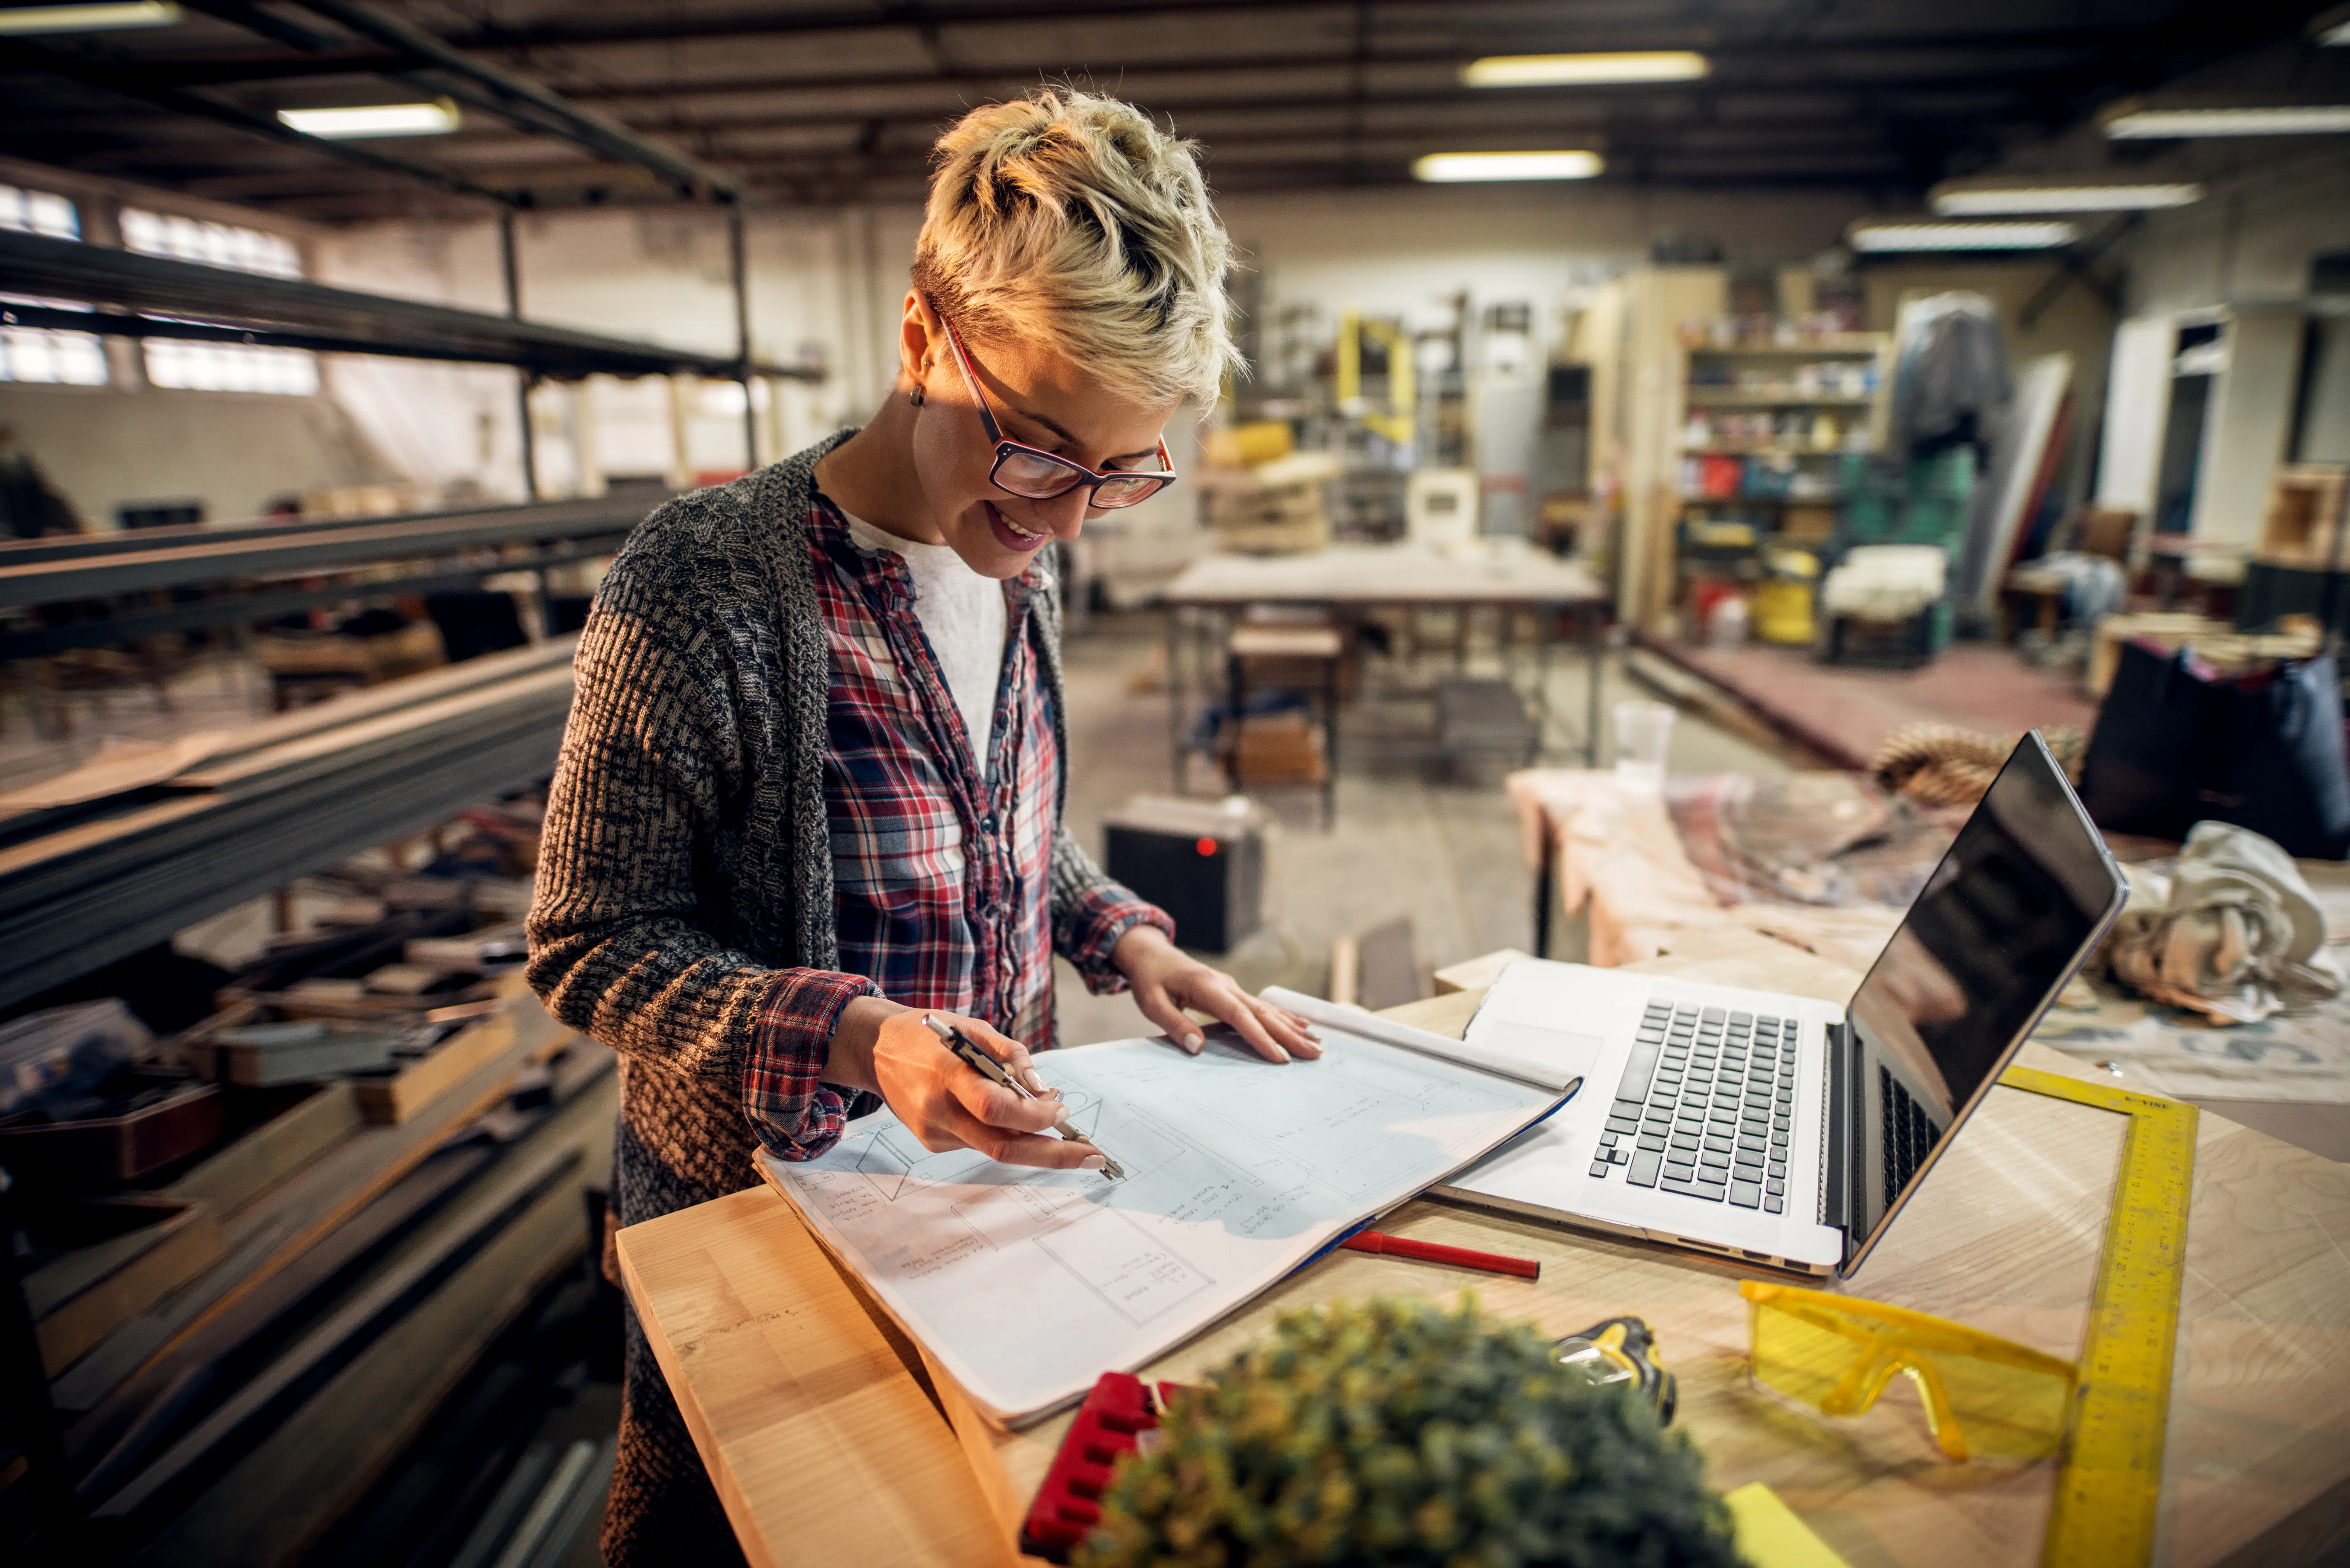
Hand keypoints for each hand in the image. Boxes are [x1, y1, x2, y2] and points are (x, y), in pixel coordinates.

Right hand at [824, 997, 1103, 1168]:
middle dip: (1054, 1155)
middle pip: (1003, 1146)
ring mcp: (933, 1131)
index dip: (1036, 1115)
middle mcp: (937, 1109)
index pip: (997, 1108)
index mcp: (946, 1073)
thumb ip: (1010, 1055)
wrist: (874, 1050)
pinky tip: (1019, 1116)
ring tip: (1058, 1120)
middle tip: (1093, 1157)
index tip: (1062, 1108)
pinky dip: (1006, 1132)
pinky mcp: (932, 1142)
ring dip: (1034, 1139)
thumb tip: (1043, 1089)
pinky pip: (979, 1142)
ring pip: (994, 1147)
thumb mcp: (971, 1026)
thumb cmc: (927, 1032)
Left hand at [1112, 925, 1322, 1062]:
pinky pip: (1261, 1007)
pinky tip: (1301, 1026)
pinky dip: (1283, 1017)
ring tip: (1317, 1044)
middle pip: (1263, 1013)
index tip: (1280, 1057)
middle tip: (1314, 1054)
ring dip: (1292, 1027)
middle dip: (1290, 1035)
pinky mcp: (1232, 991)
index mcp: (1207, 988)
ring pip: (1267, 1010)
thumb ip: (1174, 1025)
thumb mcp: (1151, 1003)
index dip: (1261, 1037)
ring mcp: (1232, 987)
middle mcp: (1226, 985)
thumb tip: (1198, 1048)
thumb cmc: (1150, 980)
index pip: (1239, 1016)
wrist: (1152, 954)